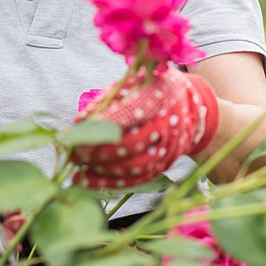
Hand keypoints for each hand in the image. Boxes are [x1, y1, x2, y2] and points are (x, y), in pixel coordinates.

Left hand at [71, 67, 218, 187]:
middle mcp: (167, 125)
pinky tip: (87, 181)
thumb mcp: (135, 82)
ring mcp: (168, 149)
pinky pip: (136, 179)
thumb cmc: (154, 90)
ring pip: (134, 166)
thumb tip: (80, 120)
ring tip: (78, 167)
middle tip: (74, 151)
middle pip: (132, 143)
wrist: (191, 108)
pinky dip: (110, 183)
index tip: (77, 128)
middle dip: (99, 150)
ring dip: (103, 170)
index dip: (102, 122)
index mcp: (160, 96)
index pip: (130, 112)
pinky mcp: (164, 165)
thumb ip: (107, 98)